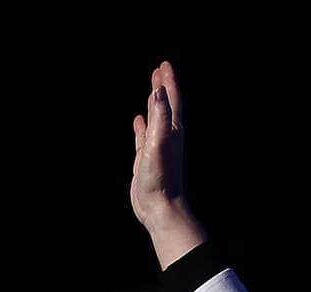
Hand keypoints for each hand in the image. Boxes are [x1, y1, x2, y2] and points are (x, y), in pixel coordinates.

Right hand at [131, 62, 206, 267]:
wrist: (160, 208)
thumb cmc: (161, 178)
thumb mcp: (159, 143)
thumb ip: (161, 117)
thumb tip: (159, 90)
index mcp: (172, 131)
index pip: (171, 100)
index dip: (168, 82)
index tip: (164, 65)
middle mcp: (166, 136)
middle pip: (165, 105)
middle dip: (162, 87)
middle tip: (158, 70)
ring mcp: (156, 147)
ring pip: (155, 119)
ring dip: (153, 104)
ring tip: (151, 89)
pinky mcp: (147, 159)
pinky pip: (144, 136)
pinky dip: (142, 126)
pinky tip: (139, 120)